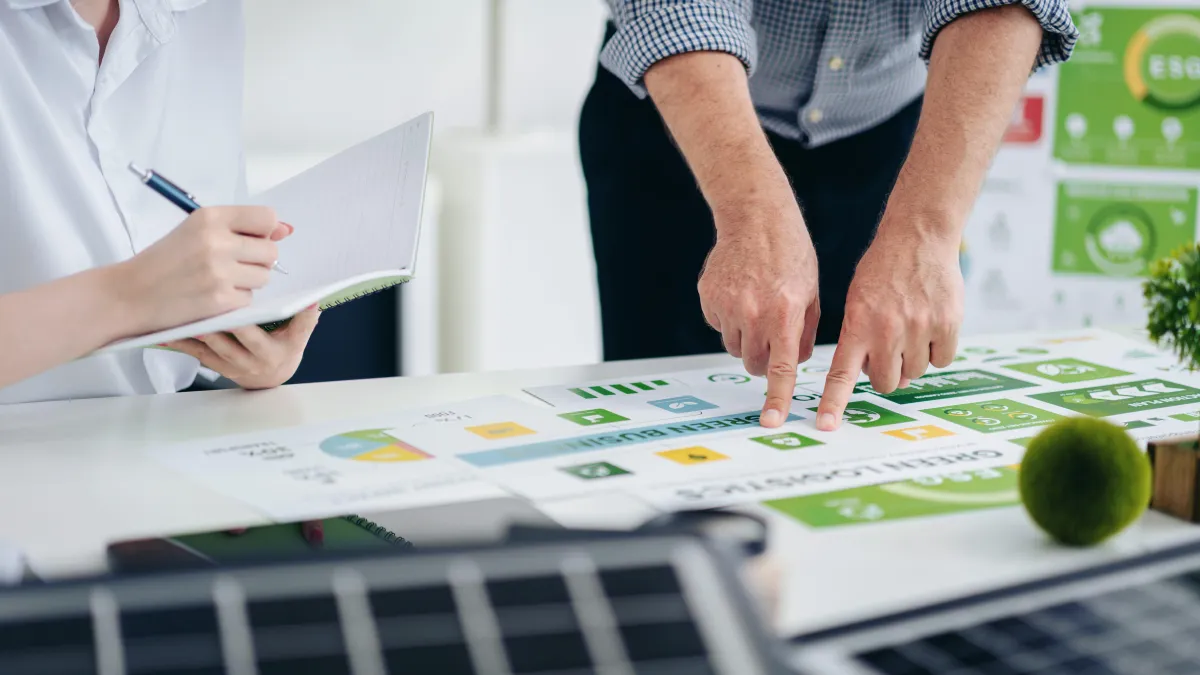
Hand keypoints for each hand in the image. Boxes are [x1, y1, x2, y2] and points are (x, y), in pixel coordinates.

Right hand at [110, 206, 291, 334]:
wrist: (128, 294)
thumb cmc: (164, 262)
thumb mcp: (196, 232)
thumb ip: (241, 228)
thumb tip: (285, 230)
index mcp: (210, 217)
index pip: (266, 218)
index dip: (264, 232)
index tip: (250, 240)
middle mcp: (217, 241)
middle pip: (270, 251)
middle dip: (256, 261)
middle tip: (229, 265)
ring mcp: (219, 272)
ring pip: (263, 277)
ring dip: (247, 282)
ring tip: (217, 280)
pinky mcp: (220, 299)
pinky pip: (249, 299)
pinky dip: (235, 301)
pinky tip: (212, 296)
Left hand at [163, 306, 319, 389]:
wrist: (270, 379)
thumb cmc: (284, 350)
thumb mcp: (299, 338)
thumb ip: (305, 319)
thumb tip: (314, 300)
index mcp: (268, 354)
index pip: (254, 339)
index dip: (241, 327)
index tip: (229, 312)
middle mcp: (246, 363)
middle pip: (225, 343)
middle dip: (209, 327)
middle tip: (194, 308)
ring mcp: (227, 365)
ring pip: (206, 348)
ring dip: (190, 333)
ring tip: (174, 317)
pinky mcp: (212, 365)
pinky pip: (194, 353)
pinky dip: (178, 342)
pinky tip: (162, 333)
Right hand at [699, 204, 820, 428]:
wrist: (756, 218)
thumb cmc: (791, 254)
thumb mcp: (810, 294)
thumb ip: (802, 332)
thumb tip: (791, 361)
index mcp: (784, 315)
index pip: (780, 369)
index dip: (777, 398)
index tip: (771, 421)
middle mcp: (753, 314)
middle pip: (752, 362)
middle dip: (762, 358)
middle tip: (770, 337)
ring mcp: (727, 306)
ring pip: (733, 345)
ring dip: (745, 336)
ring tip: (756, 305)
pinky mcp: (708, 297)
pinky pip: (718, 323)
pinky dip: (728, 316)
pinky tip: (740, 291)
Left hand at [815, 226, 963, 430]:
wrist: (918, 237)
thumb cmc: (883, 271)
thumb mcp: (857, 301)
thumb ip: (860, 339)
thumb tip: (877, 377)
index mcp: (857, 326)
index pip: (841, 374)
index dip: (834, 403)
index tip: (826, 427)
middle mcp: (887, 331)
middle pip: (885, 383)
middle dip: (886, 373)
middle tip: (888, 349)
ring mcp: (918, 329)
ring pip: (915, 372)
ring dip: (912, 359)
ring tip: (909, 326)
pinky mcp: (947, 324)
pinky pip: (942, 359)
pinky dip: (937, 349)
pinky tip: (931, 324)